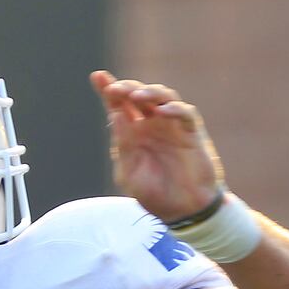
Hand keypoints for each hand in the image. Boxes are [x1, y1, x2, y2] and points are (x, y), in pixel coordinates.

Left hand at [90, 70, 221, 222]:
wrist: (182, 212)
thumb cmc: (155, 195)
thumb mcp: (130, 173)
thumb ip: (123, 146)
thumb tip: (115, 116)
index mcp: (132, 134)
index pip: (118, 106)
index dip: (108, 89)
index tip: (97, 76)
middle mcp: (151, 125)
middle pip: (139, 96)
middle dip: (127, 88)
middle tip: (116, 89)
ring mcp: (171, 127)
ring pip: (162, 97)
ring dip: (149, 93)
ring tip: (137, 97)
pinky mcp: (191, 133)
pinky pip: (185, 113)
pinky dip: (174, 109)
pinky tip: (162, 111)